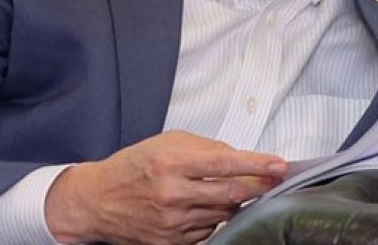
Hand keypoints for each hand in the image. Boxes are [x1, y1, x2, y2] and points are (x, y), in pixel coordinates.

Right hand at [44, 129, 286, 244]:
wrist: (98, 200)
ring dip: (236, 201)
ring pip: (223, 213)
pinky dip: (215, 217)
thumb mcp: (167, 142)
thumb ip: (205, 147)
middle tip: (274, 179)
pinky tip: (207, 206)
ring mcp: (172, 223)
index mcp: (172, 164)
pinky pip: (208, 230)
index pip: (226, 163)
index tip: (279, 165)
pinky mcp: (171, 242)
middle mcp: (173, 195)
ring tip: (234, 189)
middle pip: (232, 193)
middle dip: (259, 186)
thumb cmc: (133, 167)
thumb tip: (238, 157)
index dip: (258, 165)